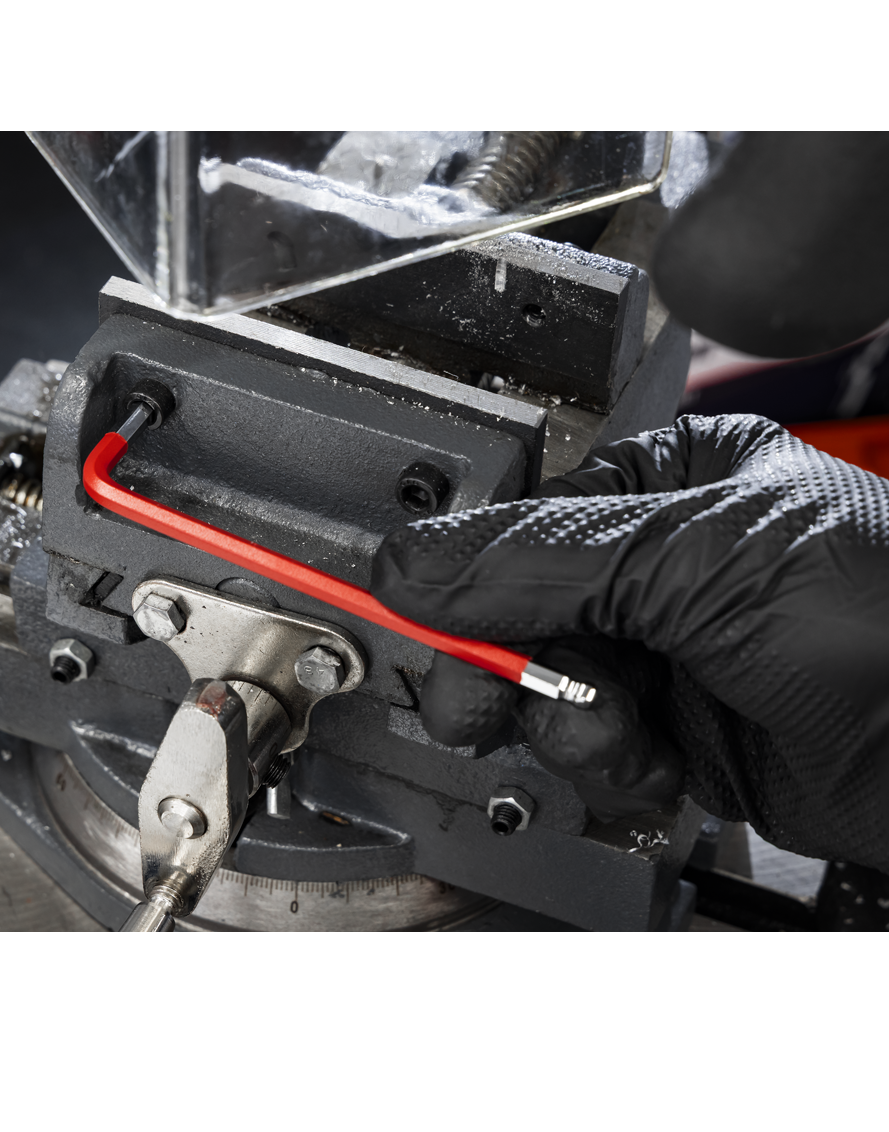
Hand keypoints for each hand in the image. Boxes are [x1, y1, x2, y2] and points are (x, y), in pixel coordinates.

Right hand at [371, 414, 888, 869]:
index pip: (514, 526)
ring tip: (626, 735)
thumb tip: (411, 566)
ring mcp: (667, 653)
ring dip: (572, 729)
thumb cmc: (882, 613)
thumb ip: (533, 564)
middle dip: (507, 668)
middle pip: (517, 616)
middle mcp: (658, 563)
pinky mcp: (680, 736)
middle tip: (485, 698)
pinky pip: (592, 753)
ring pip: (548, 695)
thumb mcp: (687, 558)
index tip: (417, 622)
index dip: (460, 582)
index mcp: (662, 481)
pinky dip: (613, 770)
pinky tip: (661, 768)